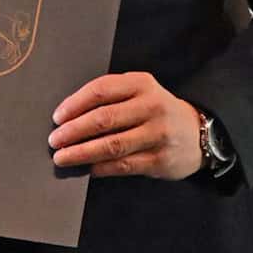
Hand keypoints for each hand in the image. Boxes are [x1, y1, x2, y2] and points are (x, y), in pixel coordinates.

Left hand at [48, 71, 202, 179]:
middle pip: (104, 118)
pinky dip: (102, 168)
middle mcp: (152, 107)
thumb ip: (109, 97)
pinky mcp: (162, 159)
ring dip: (82, 153)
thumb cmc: (153, 110)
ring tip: (62, 158)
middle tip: (54, 140)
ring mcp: (159, 134)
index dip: (74, 104)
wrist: (198, 133)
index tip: (56, 118)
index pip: (100, 91)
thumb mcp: (137, 92)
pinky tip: (88, 168)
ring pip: (112, 145)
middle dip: (73, 131)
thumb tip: (66, 117)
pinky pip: (125, 165)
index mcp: (140, 84)